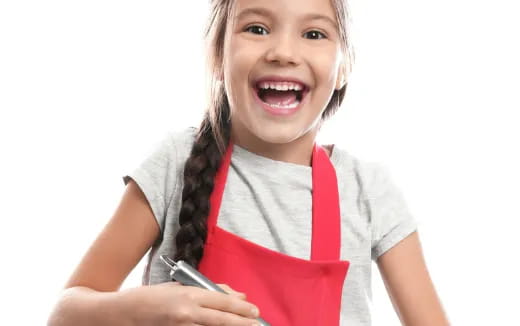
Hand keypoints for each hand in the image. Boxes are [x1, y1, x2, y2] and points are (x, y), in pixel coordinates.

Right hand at [119, 281, 260, 324]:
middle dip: (242, 322)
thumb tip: (234, 294)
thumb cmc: (150, 298)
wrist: (122, 313)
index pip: (221, 301)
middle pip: (222, 319)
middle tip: (257, 324)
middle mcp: (186, 312)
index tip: (254, 311)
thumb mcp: (179, 287)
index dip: (240, 307)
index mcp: (188, 295)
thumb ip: (207, 291)